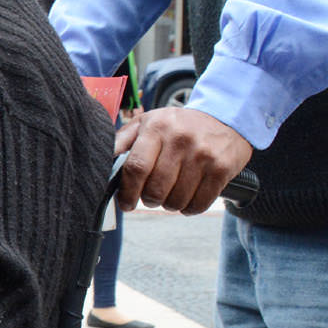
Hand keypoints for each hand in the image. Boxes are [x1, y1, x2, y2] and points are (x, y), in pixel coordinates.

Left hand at [113, 108, 253, 214]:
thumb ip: (123, 140)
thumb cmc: (178, 125)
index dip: (127, 192)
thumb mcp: (149, 122)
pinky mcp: (222, 169)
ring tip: (171, 193)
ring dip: (169, 205)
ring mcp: (203, 155)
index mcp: (157, 128)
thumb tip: (101, 160)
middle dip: (149, 200)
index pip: (136, 168)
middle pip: (155, 189)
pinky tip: (187, 198)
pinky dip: (189, 208)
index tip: (126, 203)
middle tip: (151, 196)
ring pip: (176, 200)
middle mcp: (181, 140)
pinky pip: (199, 204)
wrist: (226, 118)